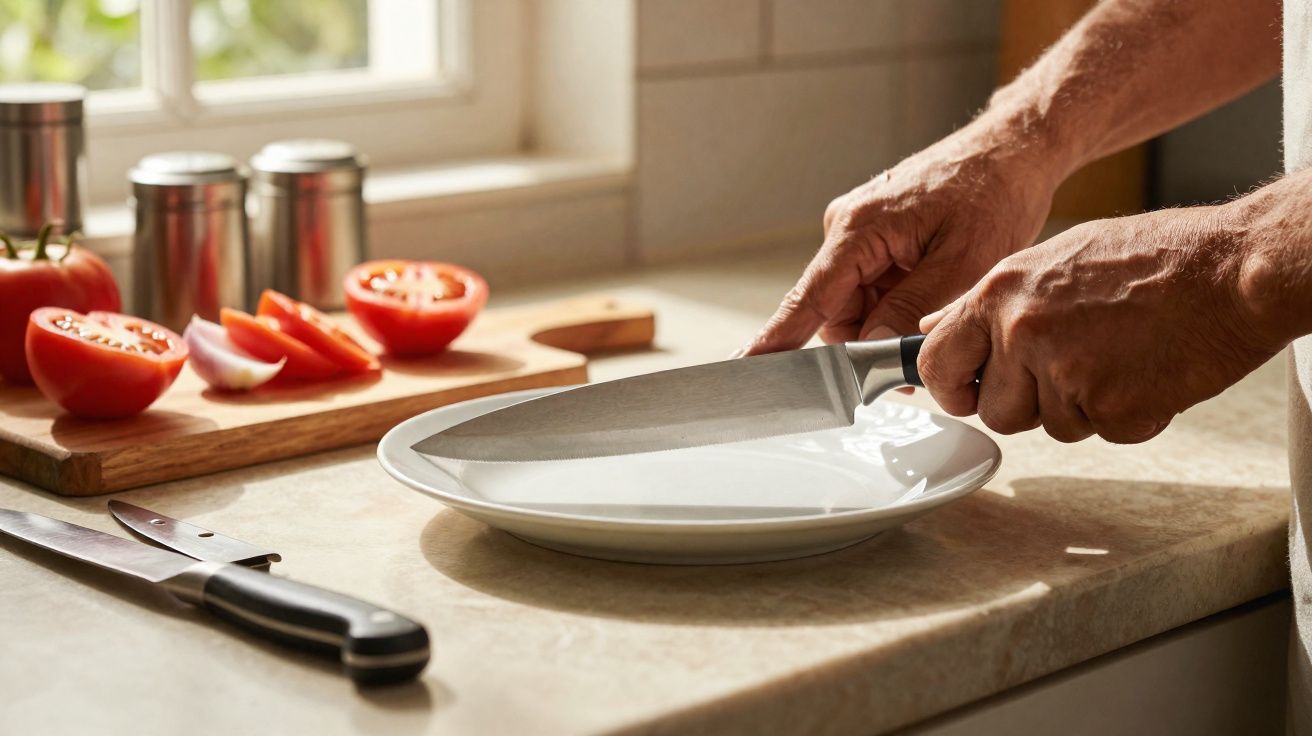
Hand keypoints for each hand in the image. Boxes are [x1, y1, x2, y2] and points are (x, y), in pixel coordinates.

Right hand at [739, 125, 1059, 355]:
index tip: (746, 366)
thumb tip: (870, 347)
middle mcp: (848, 228)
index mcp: (859, 230)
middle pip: (835, 313)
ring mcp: (860, 232)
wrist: (1014, 149)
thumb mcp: (963, 262)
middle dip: (870, 340)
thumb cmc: (993, 193)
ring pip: (856, 305)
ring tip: (936, 310)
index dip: (777, 339)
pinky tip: (931, 294)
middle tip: (916, 356)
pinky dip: (897, 303)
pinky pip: (871, 287)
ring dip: (889, 321)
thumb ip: (910, 309)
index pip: (808, 299)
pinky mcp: (876, 236)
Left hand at [916, 207, 1281, 442]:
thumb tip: (937, 328)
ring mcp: (1065, 373)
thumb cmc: (1156, 257)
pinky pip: (1100, 433)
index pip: (936, 361)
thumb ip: (993, 301)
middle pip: (995, 411)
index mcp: (1002, 293)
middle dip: (1027, 404)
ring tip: (1119, 358)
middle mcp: (1023, 333)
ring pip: (1049, 427)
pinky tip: (1147, 372)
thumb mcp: (1055, 258)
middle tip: (1071, 372)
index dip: (949, 386)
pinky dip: (1124, 415)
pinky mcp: (1109, 408)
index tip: (964, 392)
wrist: (1233, 271)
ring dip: (1080, 408)